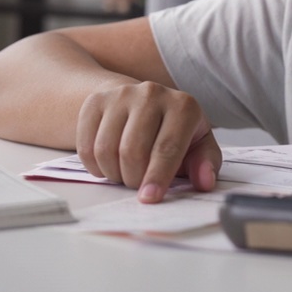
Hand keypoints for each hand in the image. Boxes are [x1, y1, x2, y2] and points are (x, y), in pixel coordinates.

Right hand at [75, 78, 221, 203]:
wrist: (141, 101)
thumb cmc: (173, 130)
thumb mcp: (198, 144)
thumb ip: (205, 164)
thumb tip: (204, 181)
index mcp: (183, 106)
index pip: (167, 147)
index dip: (157, 177)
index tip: (149, 197)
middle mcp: (152, 94)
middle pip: (133, 151)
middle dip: (133, 179)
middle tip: (138, 184)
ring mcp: (121, 95)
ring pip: (106, 149)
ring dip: (113, 173)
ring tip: (125, 173)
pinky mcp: (96, 102)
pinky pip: (86, 146)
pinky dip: (94, 166)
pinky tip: (108, 164)